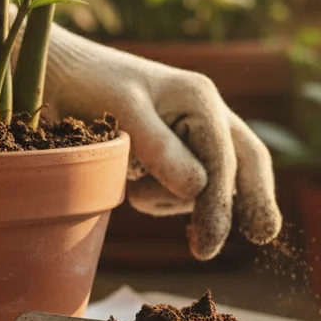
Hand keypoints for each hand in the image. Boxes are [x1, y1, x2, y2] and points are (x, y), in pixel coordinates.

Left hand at [41, 26, 281, 259]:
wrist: (58, 75)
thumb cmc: (87, 85)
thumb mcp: (122, 113)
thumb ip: (160, 149)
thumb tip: (198, 189)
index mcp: (200, 99)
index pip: (223, 160)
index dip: (220, 206)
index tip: (208, 244)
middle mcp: (206, 115)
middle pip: (248, 163)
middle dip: (256, 200)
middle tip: (262, 237)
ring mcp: (195, 135)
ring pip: (210, 185)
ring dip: (176, 201)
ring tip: (132, 183)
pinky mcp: (178, 153)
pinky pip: (185, 190)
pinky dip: (163, 199)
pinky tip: (135, 185)